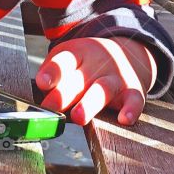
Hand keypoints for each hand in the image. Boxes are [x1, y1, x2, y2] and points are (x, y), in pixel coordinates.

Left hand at [35, 36, 155, 126]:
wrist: (127, 53)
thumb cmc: (86, 64)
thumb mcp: (68, 59)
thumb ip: (52, 74)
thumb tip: (38, 95)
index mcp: (78, 53)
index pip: (63, 61)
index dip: (53, 72)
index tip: (42, 82)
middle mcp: (97, 64)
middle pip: (80, 78)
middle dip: (64, 94)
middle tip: (51, 108)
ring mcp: (116, 77)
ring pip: (103, 89)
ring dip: (90, 103)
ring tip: (79, 117)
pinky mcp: (133, 91)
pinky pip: (135, 100)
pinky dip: (132, 109)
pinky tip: (124, 119)